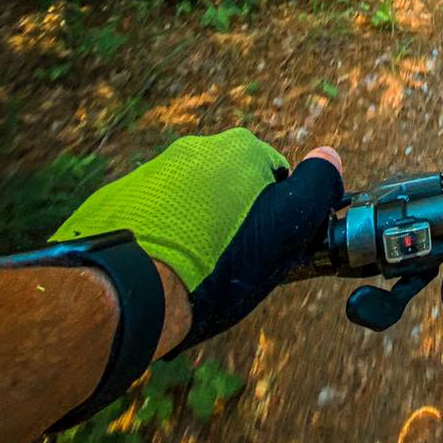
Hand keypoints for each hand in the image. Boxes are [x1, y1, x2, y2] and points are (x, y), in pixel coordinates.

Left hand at [53, 128, 343, 350]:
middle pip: (230, 186)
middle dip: (234, 218)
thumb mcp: (286, 228)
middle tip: (234, 263)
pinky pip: (149, 217)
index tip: (269, 247)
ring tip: (193, 272)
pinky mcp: (113, 201)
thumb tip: (330, 155)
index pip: (275, 177)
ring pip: (188, 202)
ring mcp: (148, 174)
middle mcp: (192, 150)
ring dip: (195, 229)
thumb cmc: (217, 264)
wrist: (129, 293)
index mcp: (238, 149)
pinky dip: (158, 238)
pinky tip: (160, 271)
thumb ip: (316, 185)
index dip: (279, 216)